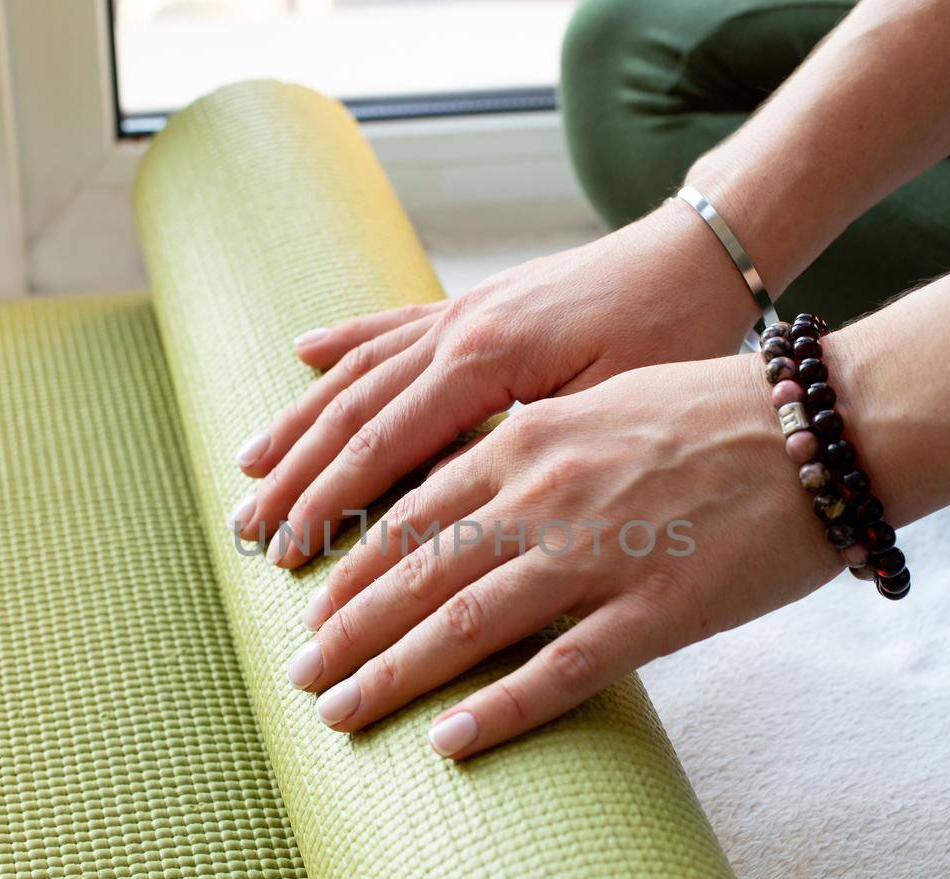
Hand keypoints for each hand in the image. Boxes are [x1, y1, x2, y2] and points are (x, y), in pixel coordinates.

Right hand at [229, 198, 759, 564]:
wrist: (702, 253)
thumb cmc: (675, 335)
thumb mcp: (609, 406)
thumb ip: (525, 450)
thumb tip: (444, 505)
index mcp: (487, 360)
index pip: (383, 443)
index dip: (331, 504)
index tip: (290, 555)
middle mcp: (458, 329)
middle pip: (352, 411)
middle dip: (297, 477)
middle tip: (247, 533)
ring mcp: (461, 310)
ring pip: (358, 372)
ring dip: (300, 423)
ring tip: (248, 468)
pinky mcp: (477, 302)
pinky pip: (391, 323)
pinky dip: (344, 343)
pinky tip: (301, 354)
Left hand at [280, 354, 842, 758]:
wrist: (824, 426)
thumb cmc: (717, 409)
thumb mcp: (598, 401)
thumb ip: (525, 444)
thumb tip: (468, 484)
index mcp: (527, 442)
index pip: (410, 511)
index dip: (351, 566)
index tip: (311, 606)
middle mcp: (543, 495)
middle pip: (417, 573)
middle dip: (347, 629)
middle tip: (299, 676)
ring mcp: (596, 555)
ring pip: (465, 622)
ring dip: (392, 673)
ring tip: (338, 711)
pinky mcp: (656, 611)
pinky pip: (560, 671)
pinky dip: (498, 710)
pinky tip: (448, 744)